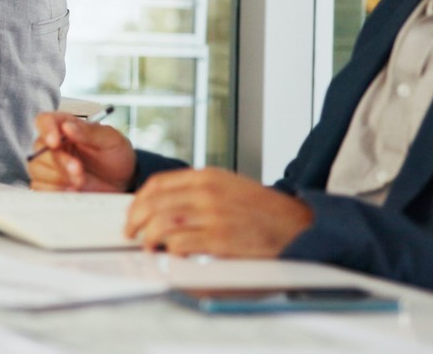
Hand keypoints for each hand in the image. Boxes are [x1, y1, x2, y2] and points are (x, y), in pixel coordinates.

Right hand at [28, 111, 136, 192]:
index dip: (46, 130)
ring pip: (37, 169)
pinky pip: (40, 187)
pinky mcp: (50, 184)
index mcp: (66, 126)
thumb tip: (68, 126)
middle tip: (78, 170)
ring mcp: (50, 165)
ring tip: (80, 182)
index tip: (55, 142)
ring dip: (58, 178)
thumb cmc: (116, 155)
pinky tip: (72, 190)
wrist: (123, 181)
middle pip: (40, 149)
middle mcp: (54, 144)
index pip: (45, 121)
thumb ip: (89, 132)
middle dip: (59, 162)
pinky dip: (56, 190)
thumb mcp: (110, 140)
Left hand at [124, 168, 313, 257]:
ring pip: (160, 224)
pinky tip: (171, 256)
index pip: (157, 184)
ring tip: (149, 248)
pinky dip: (169, 251)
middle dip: (135, 221)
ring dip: (148, 238)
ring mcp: (213, 215)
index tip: (133, 214)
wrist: (301, 227)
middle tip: (132, 235)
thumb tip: (166, 206)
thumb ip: (199, 192)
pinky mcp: (220, 239)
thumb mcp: (230, 188)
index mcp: (208, 177)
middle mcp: (207, 192)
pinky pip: (179, 243)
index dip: (138, 201)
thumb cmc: (266, 212)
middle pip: (153, 204)